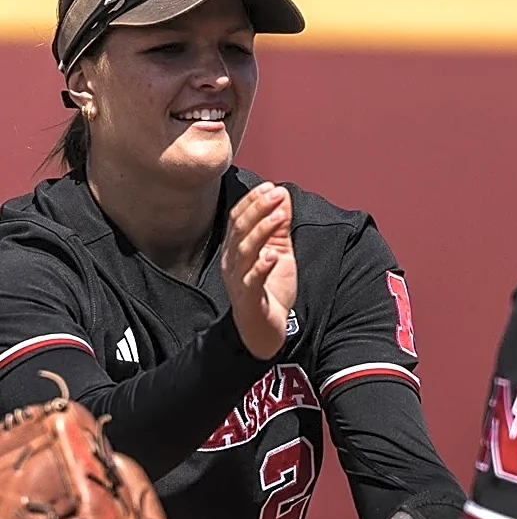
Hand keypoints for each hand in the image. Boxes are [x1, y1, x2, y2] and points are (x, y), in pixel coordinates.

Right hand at [222, 182, 296, 359]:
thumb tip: (282, 195)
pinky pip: (252, 281)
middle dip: (258, 209)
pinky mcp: (249, 300)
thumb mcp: (279, 253)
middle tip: (275, 194)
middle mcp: (233, 263)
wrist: (264, 332)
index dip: (252, 201)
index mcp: (237, 250)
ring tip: (278, 215)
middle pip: (240, 230)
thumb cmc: (269, 292)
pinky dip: (261, 267)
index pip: (238, 218)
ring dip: (262, 230)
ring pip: (245, 251)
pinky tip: (271, 256)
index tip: (270, 187)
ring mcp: (239, 281)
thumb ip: (279, 227)